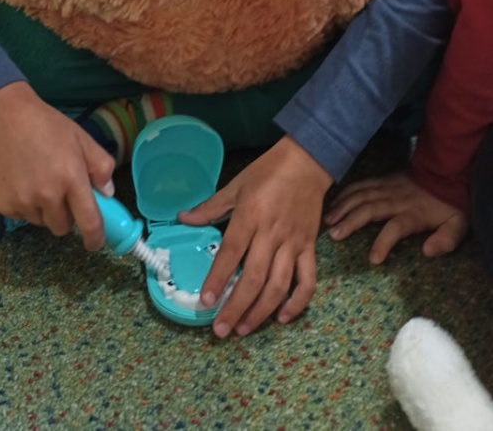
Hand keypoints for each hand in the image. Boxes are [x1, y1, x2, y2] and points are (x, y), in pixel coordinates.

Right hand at [0, 81, 115, 249]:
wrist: (2, 116)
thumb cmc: (46, 125)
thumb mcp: (82, 138)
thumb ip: (101, 166)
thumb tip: (107, 193)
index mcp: (72, 179)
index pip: (89, 222)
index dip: (95, 238)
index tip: (95, 243)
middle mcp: (47, 195)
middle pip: (62, 227)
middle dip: (66, 215)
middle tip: (61, 193)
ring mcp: (23, 201)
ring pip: (41, 221)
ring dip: (44, 210)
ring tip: (38, 181)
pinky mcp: (2, 204)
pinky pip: (20, 215)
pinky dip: (24, 205)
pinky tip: (20, 181)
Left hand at [178, 136, 331, 337]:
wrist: (307, 162)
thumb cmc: (268, 172)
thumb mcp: (236, 185)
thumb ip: (210, 207)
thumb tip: (183, 218)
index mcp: (250, 216)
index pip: (231, 253)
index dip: (218, 279)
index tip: (206, 301)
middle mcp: (272, 234)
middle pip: (254, 278)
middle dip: (236, 307)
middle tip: (221, 330)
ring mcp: (293, 243)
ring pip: (279, 285)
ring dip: (261, 311)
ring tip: (244, 329)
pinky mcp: (309, 248)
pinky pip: (307, 280)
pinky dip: (298, 302)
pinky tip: (283, 317)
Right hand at [324, 172, 468, 263]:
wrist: (445, 172)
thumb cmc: (449, 205)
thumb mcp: (457, 225)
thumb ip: (446, 240)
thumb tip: (427, 252)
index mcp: (413, 213)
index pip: (396, 228)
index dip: (384, 243)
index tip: (373, 259)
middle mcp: (396, 200)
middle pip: (370, 209)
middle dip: (350, 222)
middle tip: (334, 235)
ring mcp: (387, 187)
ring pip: (361, 195)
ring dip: (343, 207)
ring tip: (327, 220)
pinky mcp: (382, 180)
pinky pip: (361, 184)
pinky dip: (346, 192)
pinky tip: (334, 201)